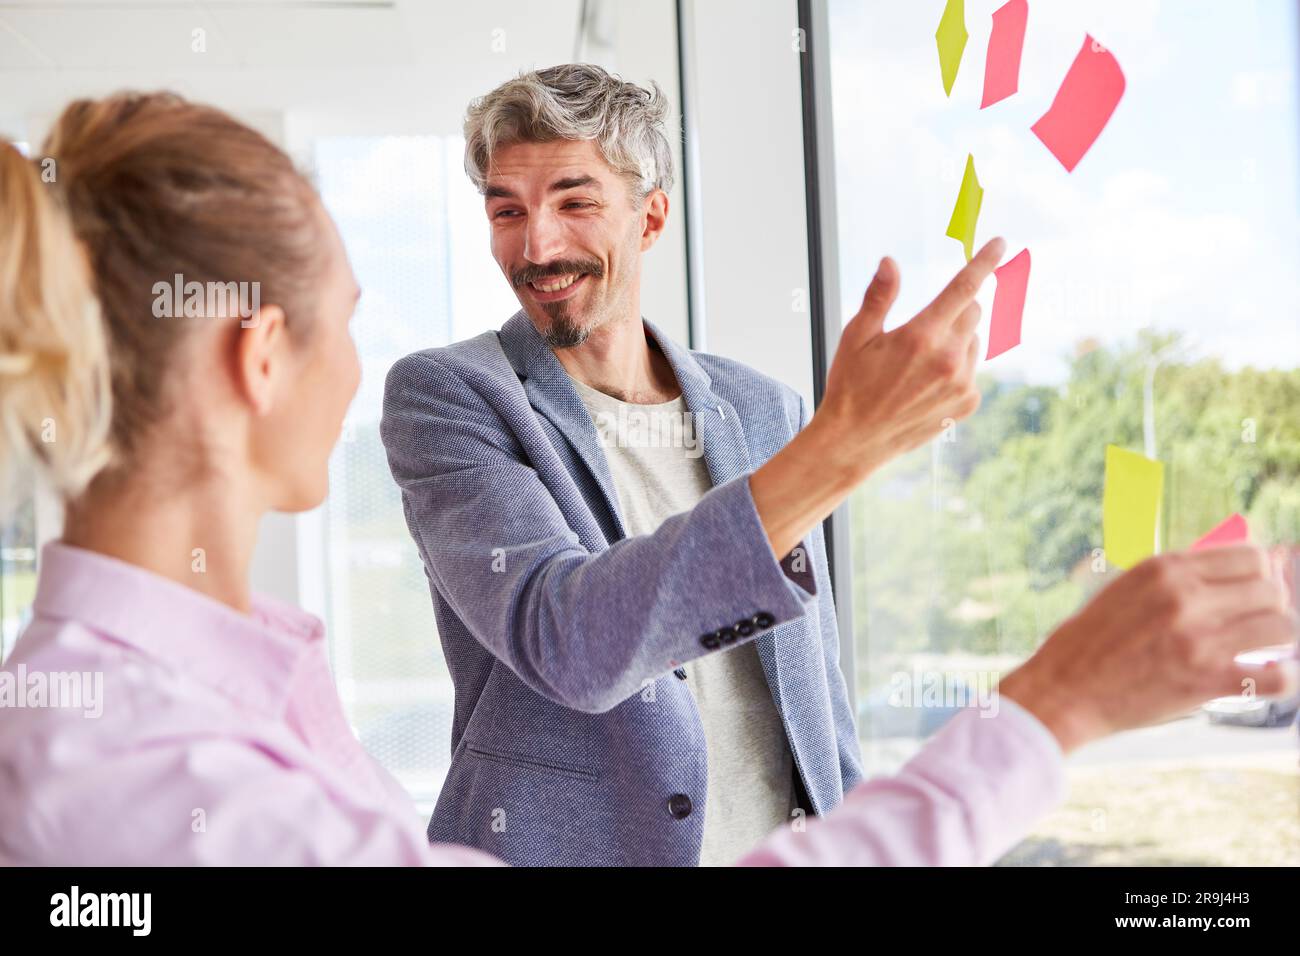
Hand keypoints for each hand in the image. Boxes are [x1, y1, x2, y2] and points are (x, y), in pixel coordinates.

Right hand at [750, 238, 1006, 558]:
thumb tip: (889, 261)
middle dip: (954, 310)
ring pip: (973, 341)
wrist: (855, 441)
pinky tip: (926, 384)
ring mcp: (962, 383)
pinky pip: (972, 369)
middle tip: (922, 330)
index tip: (1000, 242)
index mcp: (920, 337)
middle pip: (972, 312)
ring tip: (918, 365)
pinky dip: (956, 368)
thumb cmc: (850, 385)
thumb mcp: (856, 336)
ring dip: (955, 341)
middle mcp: (948, 359)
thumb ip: (879, 296)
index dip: (983, 261)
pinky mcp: (968, 402)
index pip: (963, 288)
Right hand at [999, 545, 1297, 753]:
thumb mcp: (1125, 589)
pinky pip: (1276, 677)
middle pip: (1270, 587)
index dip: (1261, 571)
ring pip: (1282, 626)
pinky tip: (1268, 678)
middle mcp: (1186, 598)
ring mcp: (1199, 639)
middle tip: (1257, 620)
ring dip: (1280, 638)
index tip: (1256, 587)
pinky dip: (1283, 679)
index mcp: (1164, 569)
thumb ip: (1175, 577)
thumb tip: (1232, 569)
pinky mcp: (1206, 681)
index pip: (1248, 554)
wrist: (1063, 690)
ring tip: (1262, 647)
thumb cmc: (1089, 642)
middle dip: (1271, 603)